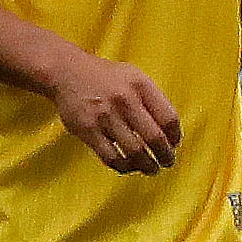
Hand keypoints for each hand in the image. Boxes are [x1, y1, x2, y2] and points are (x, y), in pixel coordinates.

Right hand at [48, 51, 182, 175]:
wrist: (66, 72)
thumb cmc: (107, 77)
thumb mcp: (135, 77)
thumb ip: (153, 100)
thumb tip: (170, 133)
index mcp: (141, 85)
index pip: (169, 118)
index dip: (175, 136)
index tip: (174, 144)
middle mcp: (125, 100)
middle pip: (154, 138)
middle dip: (165, 155)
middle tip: (168, 162)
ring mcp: (105, 116)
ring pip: (134, 151)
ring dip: (147, 165)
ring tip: (151, 169)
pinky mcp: (88, 130)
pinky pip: (111, 157)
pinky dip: (124, 166)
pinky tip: (129, 167)